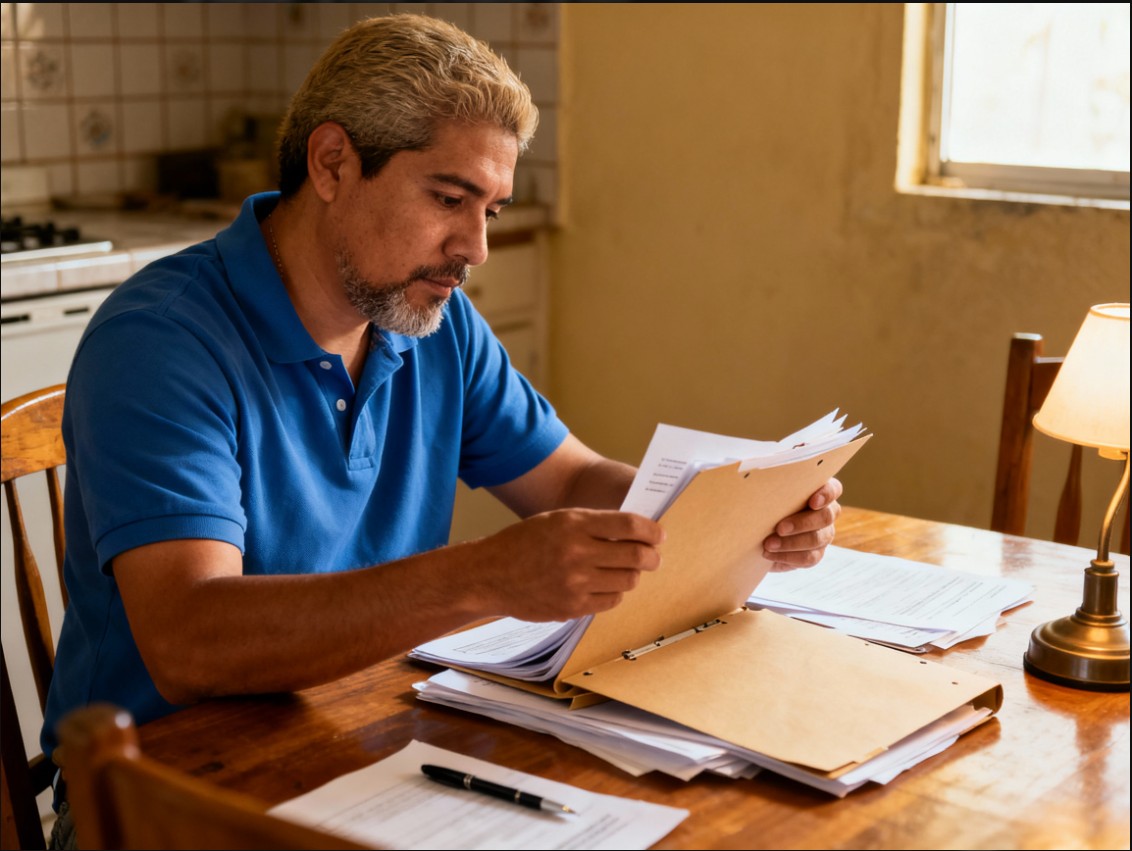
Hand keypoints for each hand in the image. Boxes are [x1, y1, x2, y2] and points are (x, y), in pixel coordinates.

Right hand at [476, 508, 664, 620]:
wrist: (490, 574)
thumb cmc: (524, 542)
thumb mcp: (557, 520)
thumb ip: (594, 524)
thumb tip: (636, 533)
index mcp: (574, 524)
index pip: (629, 526)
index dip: (652, 531)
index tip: (658, 535)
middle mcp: (577, 553)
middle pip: (636, 556)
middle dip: (652, 557)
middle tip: (652, 557)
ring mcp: (575, 583)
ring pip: (627, 581)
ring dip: (631, 575)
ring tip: (624, 571)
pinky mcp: (572, 607)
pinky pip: (611, 601)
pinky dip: (614, 593)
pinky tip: (604, 585)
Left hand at [762, 478, 842, 571]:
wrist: (756, 530)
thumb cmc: (763, 503)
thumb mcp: (765, 490)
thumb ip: (770, 483)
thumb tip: (754, 474)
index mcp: (818, 490)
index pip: (833, 489)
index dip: (826, 495)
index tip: (812, 501)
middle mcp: (826, 511)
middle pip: (826, 516)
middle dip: (802, 523)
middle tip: (779, 528)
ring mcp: (824, 533)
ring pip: (817, 539)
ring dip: (792, 543)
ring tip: (768, 544)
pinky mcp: (815, 553)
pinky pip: (809, 558)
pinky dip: (788, 557)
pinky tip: (770, 555)